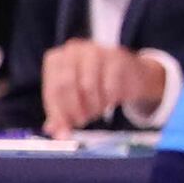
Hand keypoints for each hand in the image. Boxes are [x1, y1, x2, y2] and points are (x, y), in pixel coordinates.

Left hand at [41, 38, 174, 134]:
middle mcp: (73, 50)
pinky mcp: (117, 57)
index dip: (58, 113)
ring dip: (92, 106)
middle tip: (81, 122)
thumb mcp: (74, 97)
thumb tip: (54, 132)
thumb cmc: (96, 84)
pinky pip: (109, 87)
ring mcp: (95, 51)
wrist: (130, 73)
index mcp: (56, 59)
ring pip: (88, 86)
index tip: (65, 129)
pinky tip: (109, 102)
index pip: (52, 90)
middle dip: (74, 109)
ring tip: (96, 111)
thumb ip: (61, 115)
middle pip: (66, 85)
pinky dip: (108, 100)